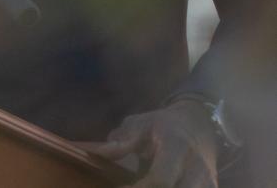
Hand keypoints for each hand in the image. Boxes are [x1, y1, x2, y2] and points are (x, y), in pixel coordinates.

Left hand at [79, 100, 218, 186]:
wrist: (198, 124)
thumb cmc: (162, 124)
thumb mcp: (141, 123)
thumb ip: (122, 140)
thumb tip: (97, 153)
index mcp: (176, 146)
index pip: (161, 178)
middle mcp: (196, 168)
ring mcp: (208, 183)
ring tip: (138, 186)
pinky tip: (150, 187)